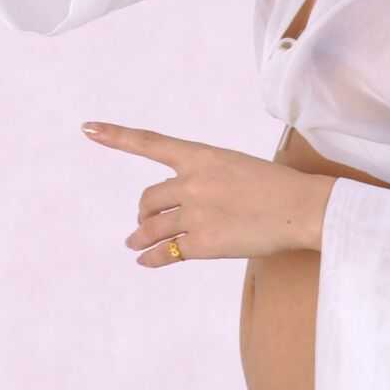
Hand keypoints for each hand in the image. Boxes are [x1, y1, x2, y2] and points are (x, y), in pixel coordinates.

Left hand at [82, 123, 331, 263]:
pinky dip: (151, 258)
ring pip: (151, 227)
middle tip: (142, 221)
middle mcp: (192, 182)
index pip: (150, 143)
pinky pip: (165, 252)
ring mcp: (195, 213)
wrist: (301, 208)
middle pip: (149, 198)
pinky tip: (145, 260)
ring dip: (139, 237)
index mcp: (202, 156)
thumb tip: (183, 205)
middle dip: (143, 211)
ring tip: (134, 243)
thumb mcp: (236, 168)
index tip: (88, 128)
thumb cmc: (277, 188)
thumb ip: (206, 179)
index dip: (115, 136)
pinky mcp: (203, 243)